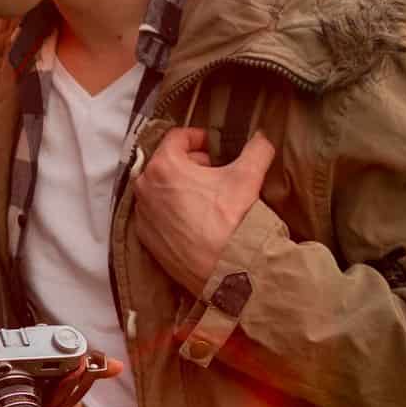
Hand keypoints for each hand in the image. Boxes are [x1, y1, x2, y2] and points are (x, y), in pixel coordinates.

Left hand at [132, 128, 274, 293]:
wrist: (225, 269)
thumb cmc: (231, 221)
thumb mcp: (248, 177)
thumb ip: (256, 149)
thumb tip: (262, 138)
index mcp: (164, 166)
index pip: (176, 138)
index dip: (198, 138)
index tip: (211, 145)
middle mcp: (145, 187)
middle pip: (167, 163)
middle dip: (191, 163)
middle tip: (214, 172)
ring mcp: (143, 214)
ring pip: (161, 189)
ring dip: (181, 187)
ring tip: (207, 197)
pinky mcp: (145, 237)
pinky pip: (157, 214)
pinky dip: (172, 211)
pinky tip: (195, 219)